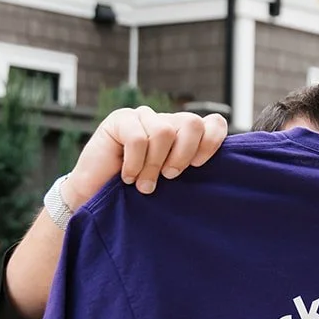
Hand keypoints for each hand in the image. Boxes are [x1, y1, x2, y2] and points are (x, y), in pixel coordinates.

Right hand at [63, 107, 228, 208]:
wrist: (95, 200)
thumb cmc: (137, 195)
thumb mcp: (171, 184)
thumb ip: (191, 170)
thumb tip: (222, 169)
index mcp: (184, 136)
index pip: (213, 123)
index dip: (212, 142)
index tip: (198, 167)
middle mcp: (166, 122)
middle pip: (192, 123)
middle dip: (183, 154)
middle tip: (170, 176)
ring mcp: (142, 118)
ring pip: (164, 132)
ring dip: (153, 165)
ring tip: (143, 184)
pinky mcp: (120, 120)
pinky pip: (138, 138)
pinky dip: (134, 163)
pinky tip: (126, 176)